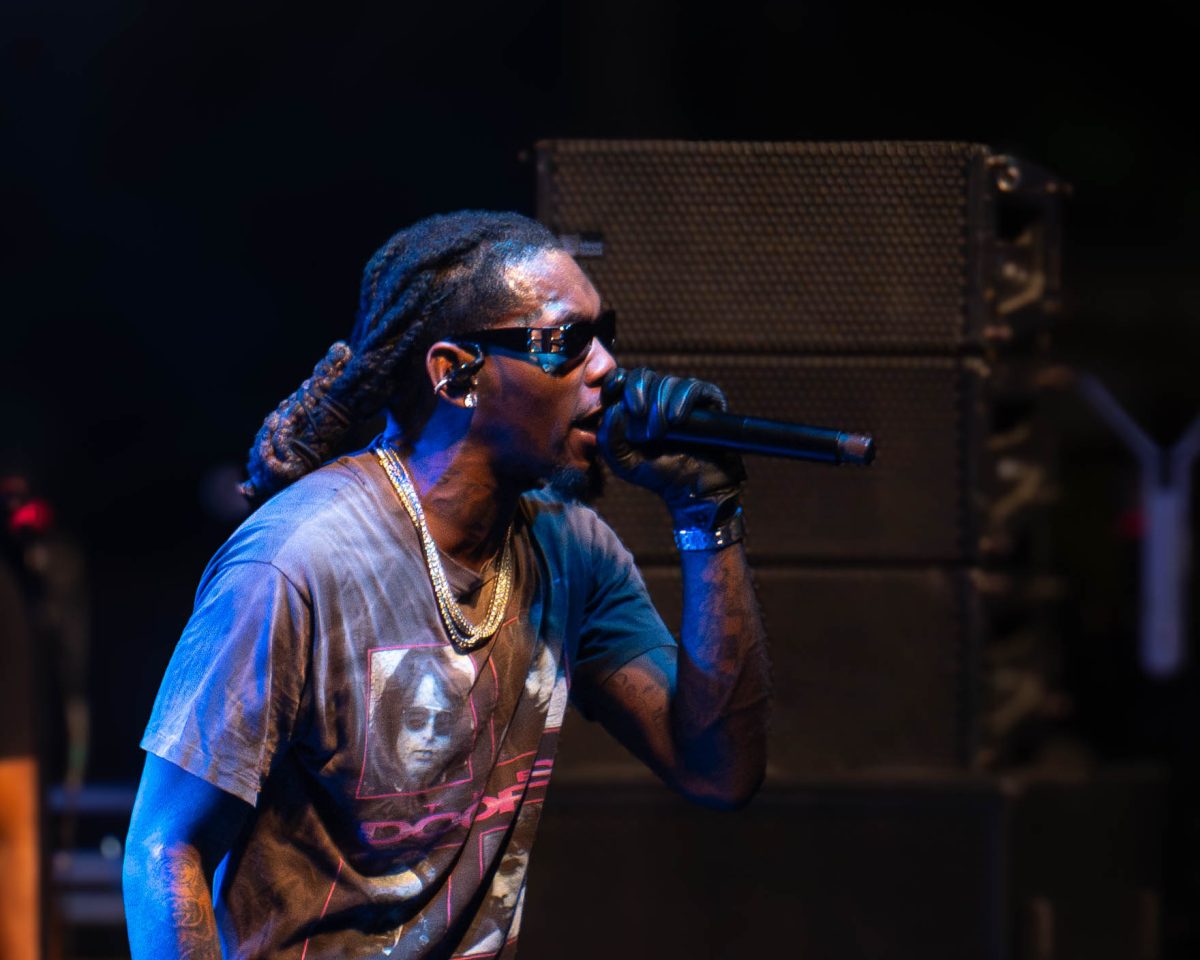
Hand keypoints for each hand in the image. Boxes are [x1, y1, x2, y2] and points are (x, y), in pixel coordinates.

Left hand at [599, 367, 745, 528]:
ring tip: (661, 432)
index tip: (614, 391)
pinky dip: (681, 400)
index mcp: (633, 406)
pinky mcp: (707, 400)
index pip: (620, 379)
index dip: (615, 380)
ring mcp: (682, 396)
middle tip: (638, 413)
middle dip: (637, 391)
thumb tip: (614, 409)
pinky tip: (677, 420)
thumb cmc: (657, 474)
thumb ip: (608, 438)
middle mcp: (658, 396)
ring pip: (667, 382)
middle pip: (642, 375)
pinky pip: (692, 387)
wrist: (694, 488)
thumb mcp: (622, 462)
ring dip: (660, 405)